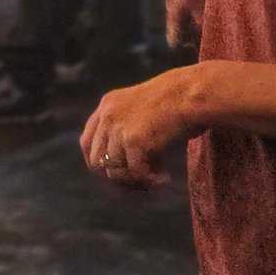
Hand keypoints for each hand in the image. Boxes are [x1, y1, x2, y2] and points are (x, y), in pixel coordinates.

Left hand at [80, 68, 202, 188]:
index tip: (121, 172)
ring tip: (157, 178)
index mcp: (107, 105)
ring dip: (136, 180)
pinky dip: (151, 181)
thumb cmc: (174, 102)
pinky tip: (164, 179)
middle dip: (118, 176)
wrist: (188, 93)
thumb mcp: (140, 110)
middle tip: (141, 180)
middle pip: (97, 161)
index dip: (101, 162)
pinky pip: (136, 173)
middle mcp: (107, 115)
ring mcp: (118, 127)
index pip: (86, 142)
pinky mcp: (133, 140)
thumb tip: (118, 169)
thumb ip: (125, 129)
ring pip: (115, 171)